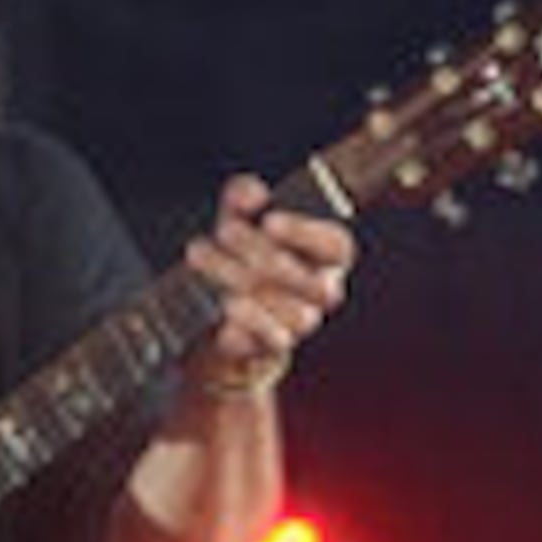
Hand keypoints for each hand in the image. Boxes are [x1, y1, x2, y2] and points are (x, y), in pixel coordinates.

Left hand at [180, 173, 353, 399]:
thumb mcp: (238, 217)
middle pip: (309, 279)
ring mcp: (303, 322)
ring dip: (241, 279)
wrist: (220, 310)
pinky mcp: (276, 347)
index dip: (306, 234)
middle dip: (260, 251)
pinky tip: (227, 303)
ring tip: (204, 257)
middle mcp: (323, 290)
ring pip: (291, 311)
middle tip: (224, 230)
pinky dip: (249, 320)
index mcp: (327, 255)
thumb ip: (244, 196)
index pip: (337, 246)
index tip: (269, 222)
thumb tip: (252, 194)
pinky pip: (273, 338)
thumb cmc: (241, 254)